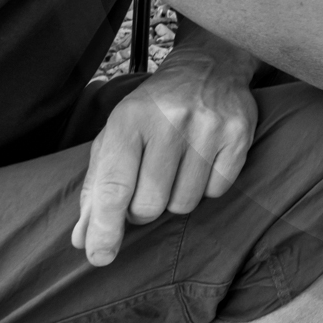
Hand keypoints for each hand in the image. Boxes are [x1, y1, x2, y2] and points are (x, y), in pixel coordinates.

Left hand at [71, 30, 258, 266]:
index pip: (114, 186)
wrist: (208, 66)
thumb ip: (97, 186)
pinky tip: (202, 161)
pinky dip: (205, 187)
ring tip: (176, 168)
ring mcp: (209, 127)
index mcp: (131, 118)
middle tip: (146, 186)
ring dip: (174, 198)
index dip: (105, 228)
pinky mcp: (239, 135)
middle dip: (143, 208)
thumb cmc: (153, 108)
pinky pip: (216, 192)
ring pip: (183, 204)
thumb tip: (83, 239)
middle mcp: (171, 120)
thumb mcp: (117, 134)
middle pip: (150, 205)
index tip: (99, 256)